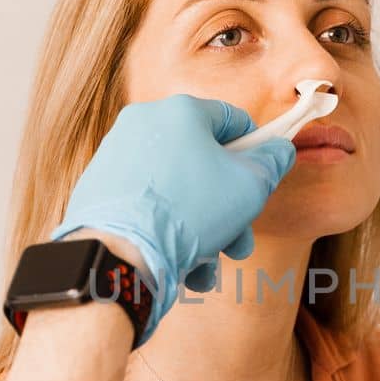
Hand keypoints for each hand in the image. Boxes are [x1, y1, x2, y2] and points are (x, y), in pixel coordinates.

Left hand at [48, 94, 295, 343]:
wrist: (117, 254)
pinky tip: (181, 268)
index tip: (264, 179)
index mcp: (180, 112)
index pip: (232, 119)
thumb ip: (272, 162)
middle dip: (229, 209)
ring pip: (178, 192)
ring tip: (207, 268)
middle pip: (203, 164)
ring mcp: (116, 157)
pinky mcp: (99, 189)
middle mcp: (143, 125)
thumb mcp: (250, 186)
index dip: (256, 149)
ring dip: (202, 231)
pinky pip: (148, 206)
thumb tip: (280, 150)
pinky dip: (168, 233)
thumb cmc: (189, 212)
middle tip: (238, 243)